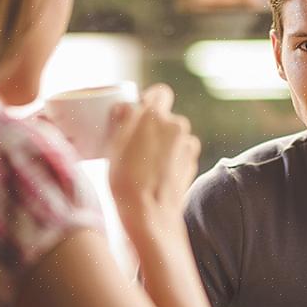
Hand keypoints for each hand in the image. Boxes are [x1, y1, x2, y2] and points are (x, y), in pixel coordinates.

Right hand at [108, 84, 199, 233]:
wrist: (150, 214)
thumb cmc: (126, 180)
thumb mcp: (113, 146)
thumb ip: (123, 119)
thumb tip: (127, 106)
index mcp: (155, 115)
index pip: (160, 93)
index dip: (149, 101)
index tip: (139, 113)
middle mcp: (177, 125)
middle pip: (166, 118)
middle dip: (154, 127)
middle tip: (136, 145)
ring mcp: (188, 144)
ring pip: (174, 136)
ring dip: (164, 144)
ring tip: (146, 164)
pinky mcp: (193, 162)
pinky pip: (181, 152)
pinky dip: (172, 158)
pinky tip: (158, 174)